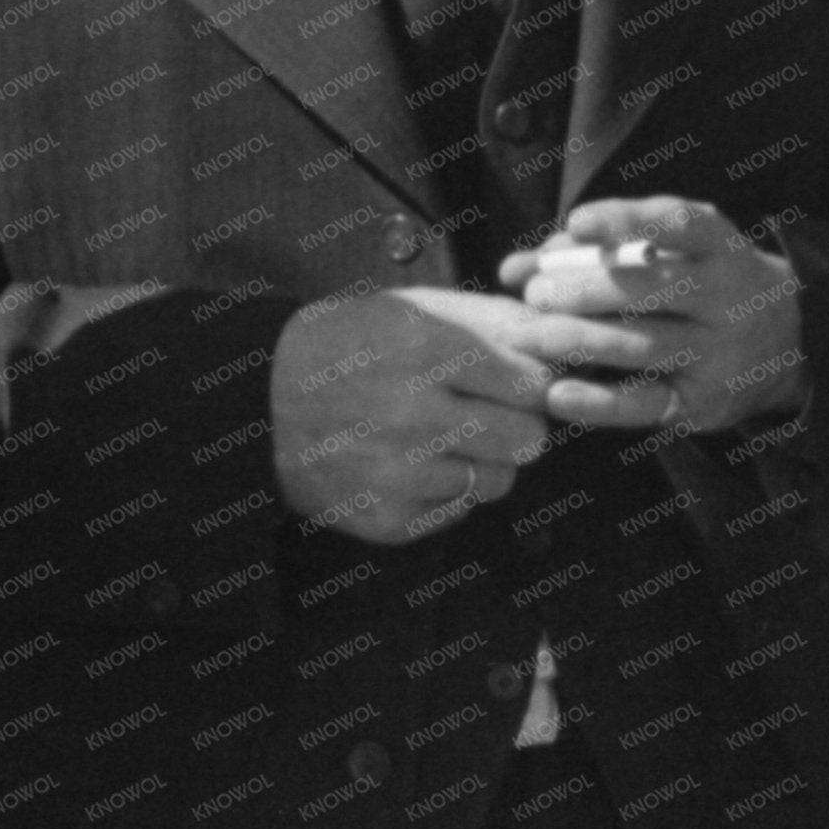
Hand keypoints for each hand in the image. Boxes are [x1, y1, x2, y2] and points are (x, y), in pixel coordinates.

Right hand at [269, 287, 630, 545]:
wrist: (259, 401)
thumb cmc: (353, 344)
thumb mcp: (416, 309)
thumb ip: (498, 321)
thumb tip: (569, 338)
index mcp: (425, 350)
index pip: (535, 384)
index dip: (531, 383)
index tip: (514, 380)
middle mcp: (412, 414)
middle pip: (528, 439)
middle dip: (516, 424)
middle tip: (485, 412)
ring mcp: (397, 473)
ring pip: (498, 480)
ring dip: (483, 460)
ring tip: (442, 437)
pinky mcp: (387, 520)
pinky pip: (459, 511)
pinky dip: (446, 491)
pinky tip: (411, 464)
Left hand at [499, 197, 807, 436]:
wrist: (782, 344)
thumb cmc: (699, 283)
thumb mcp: (671, 253)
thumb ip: (592, 252)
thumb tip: (513, 268)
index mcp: (719, 246)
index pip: (679, 225)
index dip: (627, 221)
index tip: (577, 222)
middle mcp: (726, 297)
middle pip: (655, 289)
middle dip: (587, 289)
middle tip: (536, 294)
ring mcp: (717, 352)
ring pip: (643, 345)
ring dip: (580, 341)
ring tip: (529, 336)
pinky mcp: (701, 402)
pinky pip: (645, 403)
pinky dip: (599, 402)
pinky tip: (557, 394)